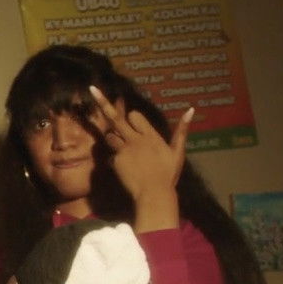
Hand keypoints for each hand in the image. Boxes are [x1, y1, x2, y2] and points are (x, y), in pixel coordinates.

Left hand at [88, 85, 190, 231]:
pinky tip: (125, 169)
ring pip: (110, 136)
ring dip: (113, 139)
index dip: (132, 117)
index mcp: (151, 135)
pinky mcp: (116, 161)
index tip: (131, 118)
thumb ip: (181, 130)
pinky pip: (110, 155)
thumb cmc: (168, 173)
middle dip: (103, 104)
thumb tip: (191, 110)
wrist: (154, 193)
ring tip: (125, 152)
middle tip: (92, 90)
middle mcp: (135, 139)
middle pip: (116, 118)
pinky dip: (115, 159)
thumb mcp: (177, 151)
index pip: (135, 116)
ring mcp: (124, 150)